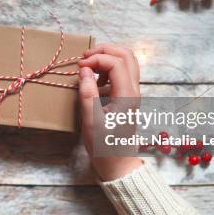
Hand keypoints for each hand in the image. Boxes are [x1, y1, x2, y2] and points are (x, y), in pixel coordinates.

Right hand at [78, 44, 143, 180]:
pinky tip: (95, 80)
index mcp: (127, 96)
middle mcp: (133, 91)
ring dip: (107, 57)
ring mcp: (132, 93)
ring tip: (89, 67)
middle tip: (85, 57)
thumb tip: (85, 71)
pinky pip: (122, 73)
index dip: (97, 59)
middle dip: (105, 50)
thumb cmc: (103, 146)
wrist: (118, 163)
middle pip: (126, 55)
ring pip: (126, 62)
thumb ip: (88, 94)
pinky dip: (108, 68)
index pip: (116, 63)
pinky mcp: (128, 97)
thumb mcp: (91, 122)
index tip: (80, 67)